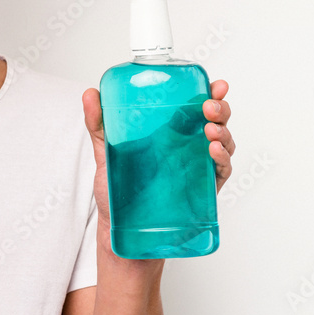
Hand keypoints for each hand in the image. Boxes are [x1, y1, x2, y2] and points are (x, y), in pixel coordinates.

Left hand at [82, 79, 235, 260]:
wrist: (119, 231)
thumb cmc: (116, 192)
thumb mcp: (106, 152)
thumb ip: (98, 123)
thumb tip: (90, 93)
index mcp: (170, 133)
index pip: (195, 106)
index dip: (210, 93)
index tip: (215, 84)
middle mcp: (187, 147)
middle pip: (215, 120)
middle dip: (219, 108)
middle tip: (208, 106)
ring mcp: (197, 167)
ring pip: (223, 143)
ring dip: (223, 132)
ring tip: (210, 129)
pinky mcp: (202, 190)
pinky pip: (220, 171)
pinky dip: (222, 159)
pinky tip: (213, 151)